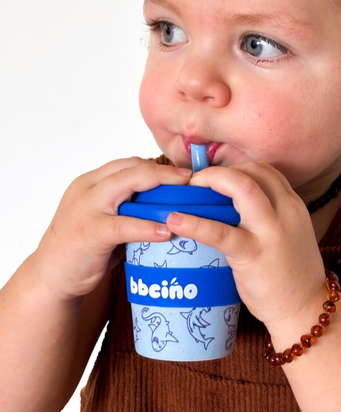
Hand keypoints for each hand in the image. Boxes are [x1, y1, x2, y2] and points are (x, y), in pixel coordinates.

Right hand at [33, 157, 191, 300]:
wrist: (51, 277)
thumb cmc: (84, 247)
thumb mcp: (104, 218)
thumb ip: (126, 208)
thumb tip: (165, 205)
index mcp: (91, 182)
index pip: (127, 163)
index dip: (156, 166)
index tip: (181, 173)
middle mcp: (87, 188)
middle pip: (130, 167)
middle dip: (163, 171)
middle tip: (189, 178)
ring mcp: (86, 208)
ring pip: (126, 183)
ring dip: (159, 185)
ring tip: (184, 194)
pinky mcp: (89, 232)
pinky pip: (124, 225)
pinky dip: (147, 226)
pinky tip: (166, 232)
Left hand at [166, 162, 324, 328]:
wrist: (306, 308)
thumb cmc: (293, 274)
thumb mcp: (290, 234)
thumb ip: (271, 215)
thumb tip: (234, 207)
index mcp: (293, 205)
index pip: (265, 171)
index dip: (237, 168)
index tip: (218, 177)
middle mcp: (286, 211)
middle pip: (254, 171)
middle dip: (222, 170)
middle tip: (199, 182)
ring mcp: (271, 231)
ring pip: (242, 188)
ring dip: (212, 181)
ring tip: (189, 190)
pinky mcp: (253, 253)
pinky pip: (220, 232)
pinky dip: (195, 223)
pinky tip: (175, 221)